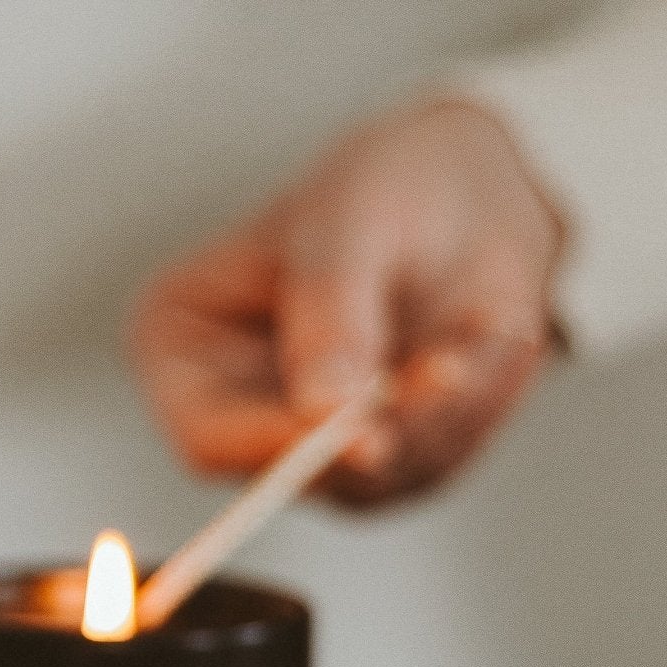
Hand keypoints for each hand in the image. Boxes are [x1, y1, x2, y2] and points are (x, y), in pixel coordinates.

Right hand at [131, 99, 564, 506]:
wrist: (464, 195)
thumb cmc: (386, 186)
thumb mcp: (350, 221)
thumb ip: (331, 314)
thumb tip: (325, 412)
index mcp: (183, 349)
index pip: (205, 436)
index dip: (277, 447)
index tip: (365, 434)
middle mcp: (232, 413)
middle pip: (291, 475)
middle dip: (383, 427)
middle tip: (454, 365)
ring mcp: (303, 446)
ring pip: (373, 480)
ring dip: (442, 411)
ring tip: (479, 320)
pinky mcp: (377, 464)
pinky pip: (432, 465)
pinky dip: (474, 406)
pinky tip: (482, 335)